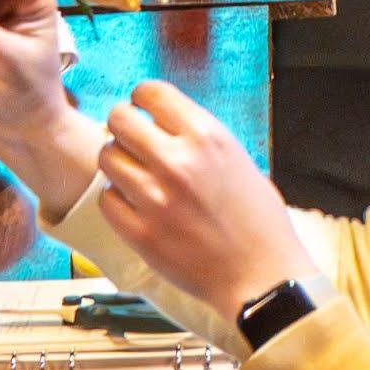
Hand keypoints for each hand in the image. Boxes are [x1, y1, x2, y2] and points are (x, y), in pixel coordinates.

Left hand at [91, 79, 304, 318]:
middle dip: (122, 127)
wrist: (262, 277)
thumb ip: (197, 138)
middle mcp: (178, 162)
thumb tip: (161, 121)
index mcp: (207, 137)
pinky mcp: (141, 234)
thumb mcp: (237, 160)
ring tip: (134, 175)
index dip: (142, 99)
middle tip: (132, 142)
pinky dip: (117, 199)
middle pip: (119, 119)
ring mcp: (156, 199)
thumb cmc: (257, 220)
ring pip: (106, 157)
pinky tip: (134, 205)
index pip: (150, 92)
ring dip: (118, 163)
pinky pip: (107, 199)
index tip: (144, 111)